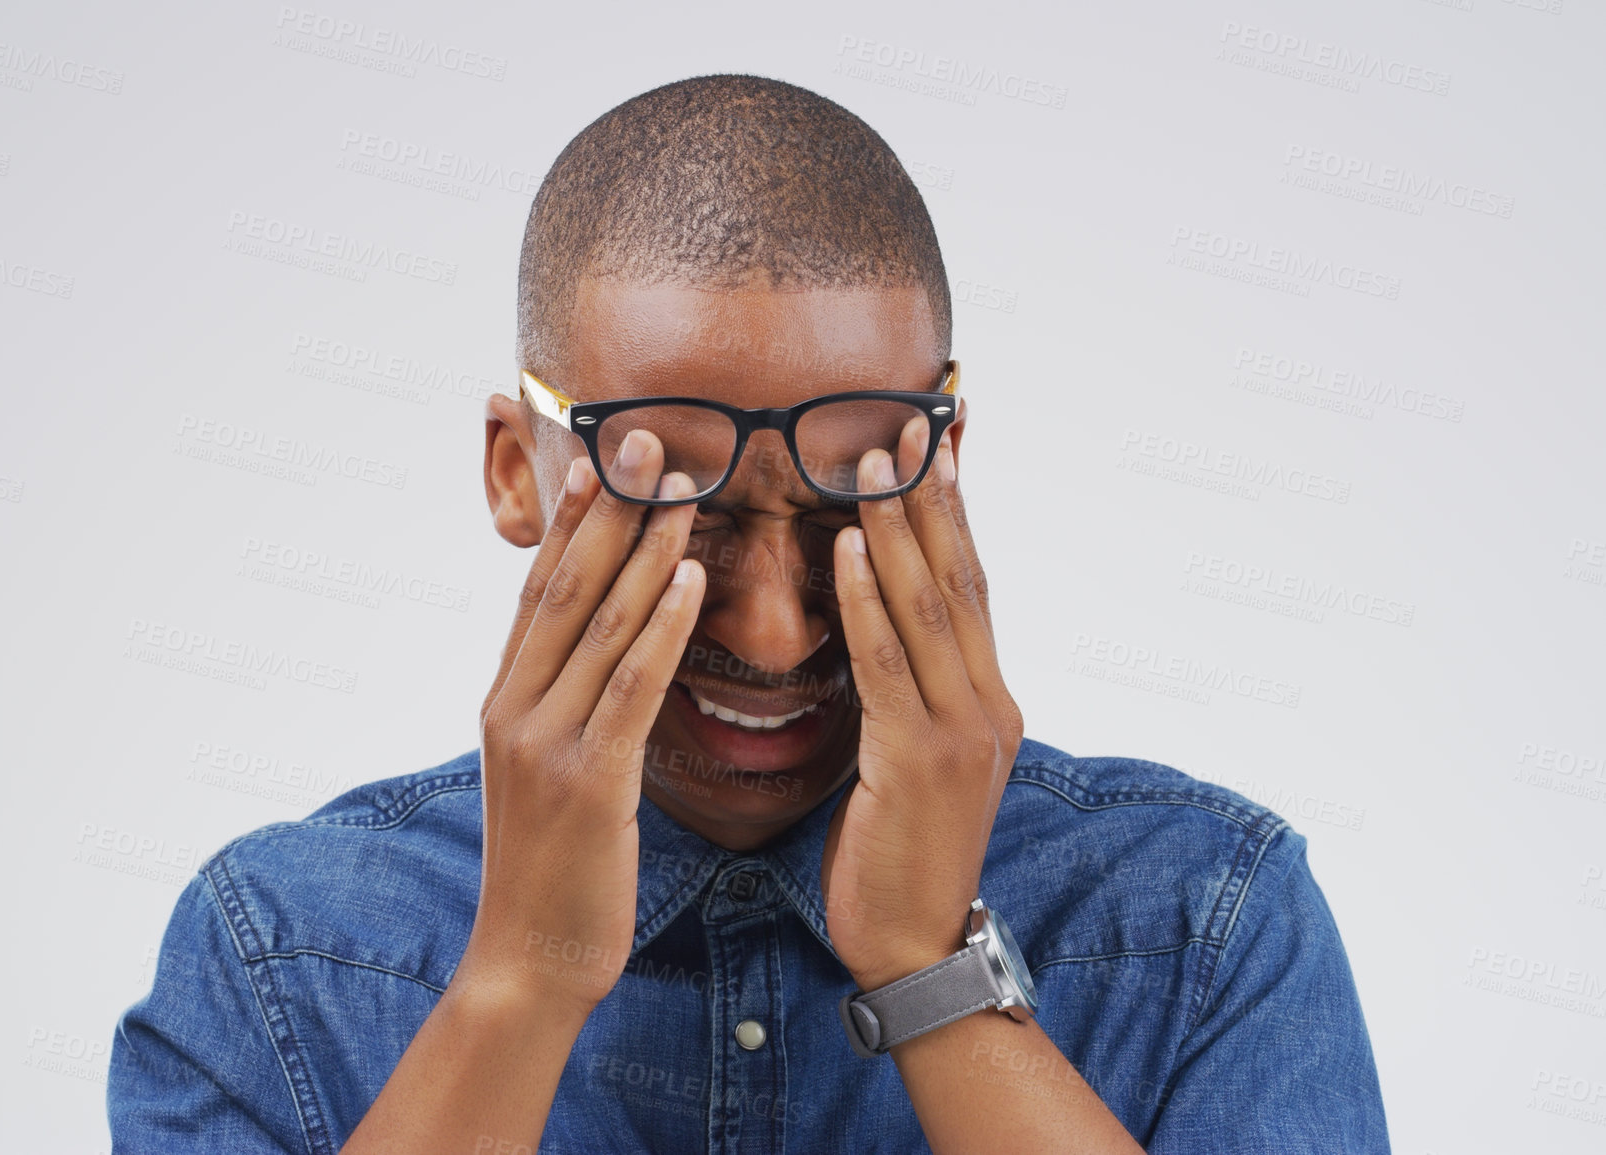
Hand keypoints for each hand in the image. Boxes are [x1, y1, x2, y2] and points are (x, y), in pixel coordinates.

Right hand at [458, 433, 704, 1015]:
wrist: (530, 958)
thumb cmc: (556, 865)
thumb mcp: (546, 771)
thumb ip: (564, 705)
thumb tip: (597, 650)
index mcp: (506, 700)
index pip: (542, 589)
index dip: (573, 519)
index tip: (603, 455)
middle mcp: (516, 706)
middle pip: (566, 586)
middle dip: (608, 509)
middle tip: (648, 439)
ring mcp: (545, 742)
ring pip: (598, 624)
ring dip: (643, 549)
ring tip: (682, 487)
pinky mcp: (587, 782)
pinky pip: (628, 687)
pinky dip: (660, 628)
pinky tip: (691, 581)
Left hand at [820, 415, 1023, 992]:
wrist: (915, 944)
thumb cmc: (899, 851)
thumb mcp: (912, 757)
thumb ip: (905, 691)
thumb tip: (871, 623)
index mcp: (989, 701)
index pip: (972, 584)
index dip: (954, 511)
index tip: (937, 444)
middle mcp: (989, 703)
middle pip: (960, 577)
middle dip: (932, 498)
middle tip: (908, 424)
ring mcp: (964, 730)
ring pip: (930, 607)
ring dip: (899, 527)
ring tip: (875, 461)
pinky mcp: (922, 759)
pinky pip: (887, 662)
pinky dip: (866, 600)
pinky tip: (844, 548)